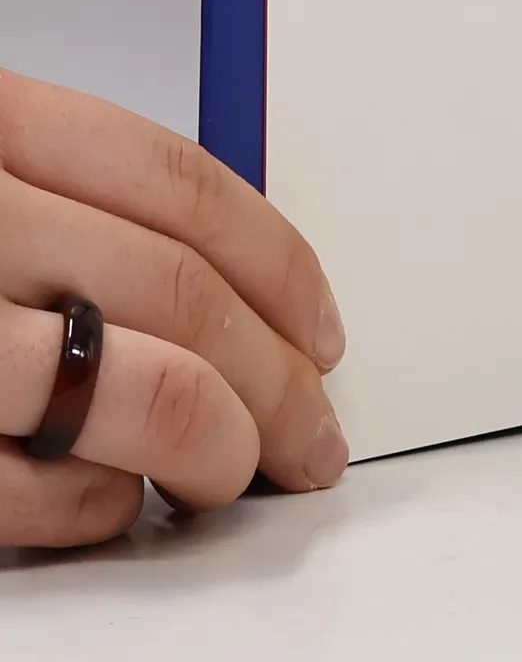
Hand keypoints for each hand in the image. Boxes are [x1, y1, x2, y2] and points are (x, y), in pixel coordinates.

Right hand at [0, 69, 345, 547]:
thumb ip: (63, 198)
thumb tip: (223, 284)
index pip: (181, 188)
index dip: (281, 266)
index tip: (322, 330)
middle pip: (177, 293)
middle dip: (277, 375)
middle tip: (313, 432)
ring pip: (134, 387)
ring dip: (220, 444)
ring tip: (244, 472)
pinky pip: (26, 487)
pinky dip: (98, 504)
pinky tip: (121, 504)